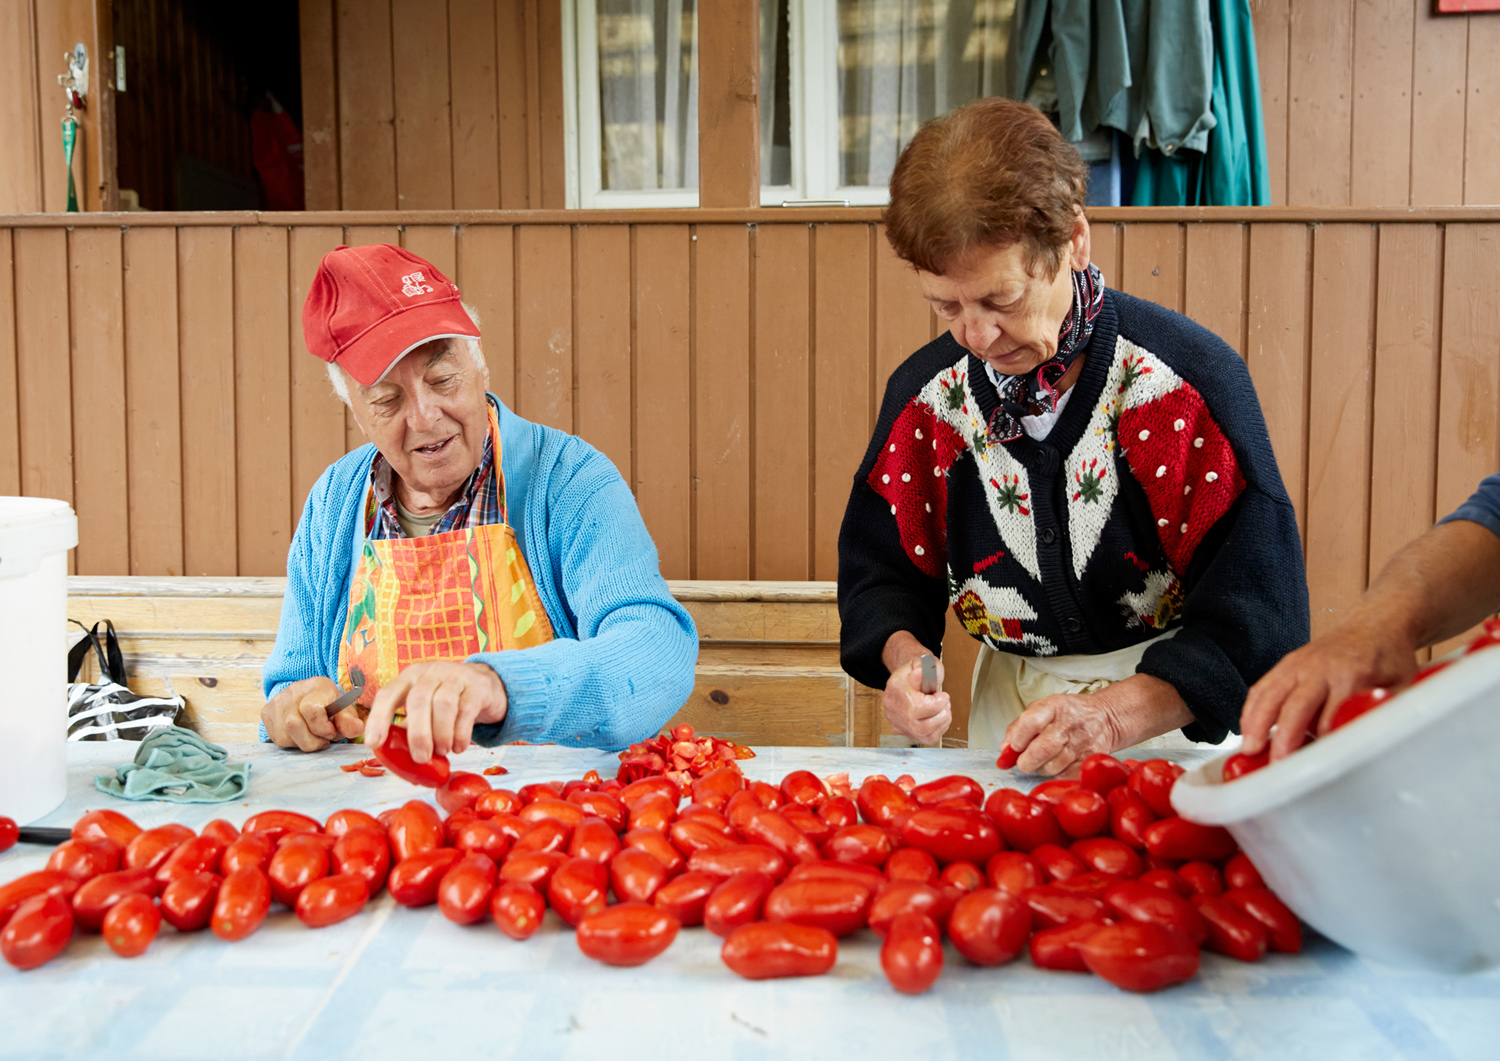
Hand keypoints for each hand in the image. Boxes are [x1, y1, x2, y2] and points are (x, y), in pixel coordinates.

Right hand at [261, 676, 365, 751]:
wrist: (310, 696)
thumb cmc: (330, 706)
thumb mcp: (344, 711)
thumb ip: (350, 722)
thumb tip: (357, 730)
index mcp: (316, 687)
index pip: (311, 710)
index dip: (322, 728)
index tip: (331, 731)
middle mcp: (292, 691)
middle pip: (294, 725)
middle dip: (312, 740)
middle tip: (323, 738)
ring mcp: (276, 702)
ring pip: (284, 736)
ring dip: (302, 743)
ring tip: (313, 736)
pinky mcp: (266, 713)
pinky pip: (277, 739)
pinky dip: (292, 743)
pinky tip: (301, 735)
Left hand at [363, 661, 507, 763]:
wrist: (486, 684)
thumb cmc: (449, 700)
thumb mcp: (426, 708)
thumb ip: (411, 729)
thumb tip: (397, 762)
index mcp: (410, 678)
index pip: (388, 694)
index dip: (378, 719)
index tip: (373, 743)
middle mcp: (430, 673)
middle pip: (418, 699)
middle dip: (418, 733)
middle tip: (421, 758)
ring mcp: (455, 676)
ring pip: (444, 704)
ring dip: (441, 733)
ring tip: (443, 752)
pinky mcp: (477, 687)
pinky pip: (466, 710)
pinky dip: (461, 734)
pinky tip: (458, 747)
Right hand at [882, 655, 951, 746]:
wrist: (907, 677)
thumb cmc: (919, 670)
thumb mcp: (925, 662)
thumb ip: (927, 667)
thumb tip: (920, 674)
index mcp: (896, 688)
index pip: (918, 708)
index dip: (938, 704)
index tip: (943, 696)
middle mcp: (893, 708)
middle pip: (922, 727)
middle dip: (941, 717)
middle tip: (945, 704)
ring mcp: (897, 722)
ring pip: (924, 736)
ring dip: (941, 724)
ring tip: (943, 710)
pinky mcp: (903, 731)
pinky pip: (924, 738)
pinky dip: (937, 730)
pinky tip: (938, 718)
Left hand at [1003, 674, 1190, 775]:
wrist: (1105, 718)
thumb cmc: (1067, 714)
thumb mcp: (1041, 709)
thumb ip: (1018, 727)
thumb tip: (1004, 751)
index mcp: (1053, 707)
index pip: (1030, 722)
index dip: (1017, 739)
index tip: (1012, 748)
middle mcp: (1068, 724)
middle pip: (1041, 750)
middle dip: (1026, 762)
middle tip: (1023, 763)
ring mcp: (1082, 743)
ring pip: (1052, 767)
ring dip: (1040, 770)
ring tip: (1042, 763)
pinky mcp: (1091, 759)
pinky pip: (1066, 776)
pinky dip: (1056, 777)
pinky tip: (1057, 769)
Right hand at [1240, 619, 1416, 760]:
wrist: (1374, 625)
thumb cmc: (1387, 658)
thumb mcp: (1400, 686)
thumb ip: (1384, 713)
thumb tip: (1373, 742)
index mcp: (1350, 673)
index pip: (1330, 713)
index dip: (1322, 740)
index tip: (1316, 762)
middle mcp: (1318, 667)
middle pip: (1294, 703)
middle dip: (1283, 735)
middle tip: (1275, 761)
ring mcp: (1297, 663)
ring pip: (1270, 694)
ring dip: (1256, 722)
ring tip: (1249, 749)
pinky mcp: (1286, 664)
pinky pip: (1262, 687)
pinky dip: (1251, 709)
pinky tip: (1248, 729)